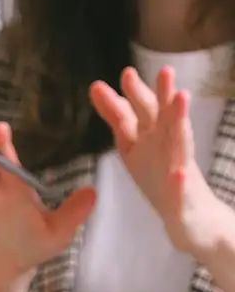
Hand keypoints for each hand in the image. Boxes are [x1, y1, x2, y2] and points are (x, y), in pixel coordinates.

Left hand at [90, 66, 222, 257]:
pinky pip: (182, 189)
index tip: (105, 83)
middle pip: (157, 118)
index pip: (132, 117)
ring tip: (181, 97)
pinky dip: (180, 181)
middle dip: (151, 95)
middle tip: (143, 73)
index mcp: (149, 140)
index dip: (120, 100)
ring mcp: (178, 168)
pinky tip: (179, 174)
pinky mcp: (185, 195)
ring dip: (180, 120)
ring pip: (180, 141)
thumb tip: (99, 90)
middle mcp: (165, 147)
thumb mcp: (135, 148)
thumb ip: (121, 121)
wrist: (192, 218)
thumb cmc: (163, 179)